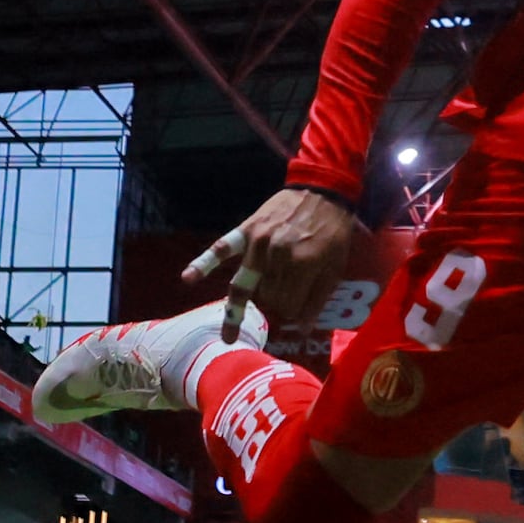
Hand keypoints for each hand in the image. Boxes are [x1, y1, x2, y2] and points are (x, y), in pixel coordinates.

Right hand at [184, 185, 371, 318]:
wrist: (323, 190)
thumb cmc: (333, 231)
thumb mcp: (336, 266)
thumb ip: (317, 300)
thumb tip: (301, 330)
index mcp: (303, 264)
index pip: (288, 308)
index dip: (294, 313)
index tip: (301, 307)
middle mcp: (277, 255)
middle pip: (266, 299)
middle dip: (276, 304)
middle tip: (287, 294)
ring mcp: (258, 243)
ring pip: (246, 286)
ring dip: (251, 299)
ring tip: (232, 331)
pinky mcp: (246, 231)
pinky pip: (221, 249)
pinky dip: (203, 263)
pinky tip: (188, 278)